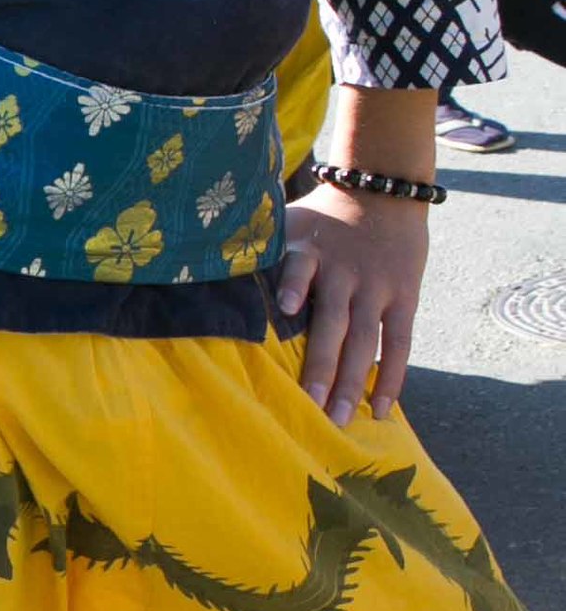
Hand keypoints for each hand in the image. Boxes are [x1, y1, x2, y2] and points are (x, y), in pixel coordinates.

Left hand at [276, 183, 429, 423]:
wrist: (380, 191)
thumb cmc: (321, 218)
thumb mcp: (288, 223)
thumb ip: (260, 253)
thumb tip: (206, 279)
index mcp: (310, 252)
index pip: (298, 270)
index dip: (292, 287)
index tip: (283, 310)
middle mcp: (344, 272)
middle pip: (333, 325)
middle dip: (320, 367)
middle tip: (309, 409)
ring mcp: (376, 287)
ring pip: (364, 341)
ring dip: (351, 382)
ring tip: (339, 420)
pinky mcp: (404, 296)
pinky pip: (398, 343)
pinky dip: (390, 376)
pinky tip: (379, 408)